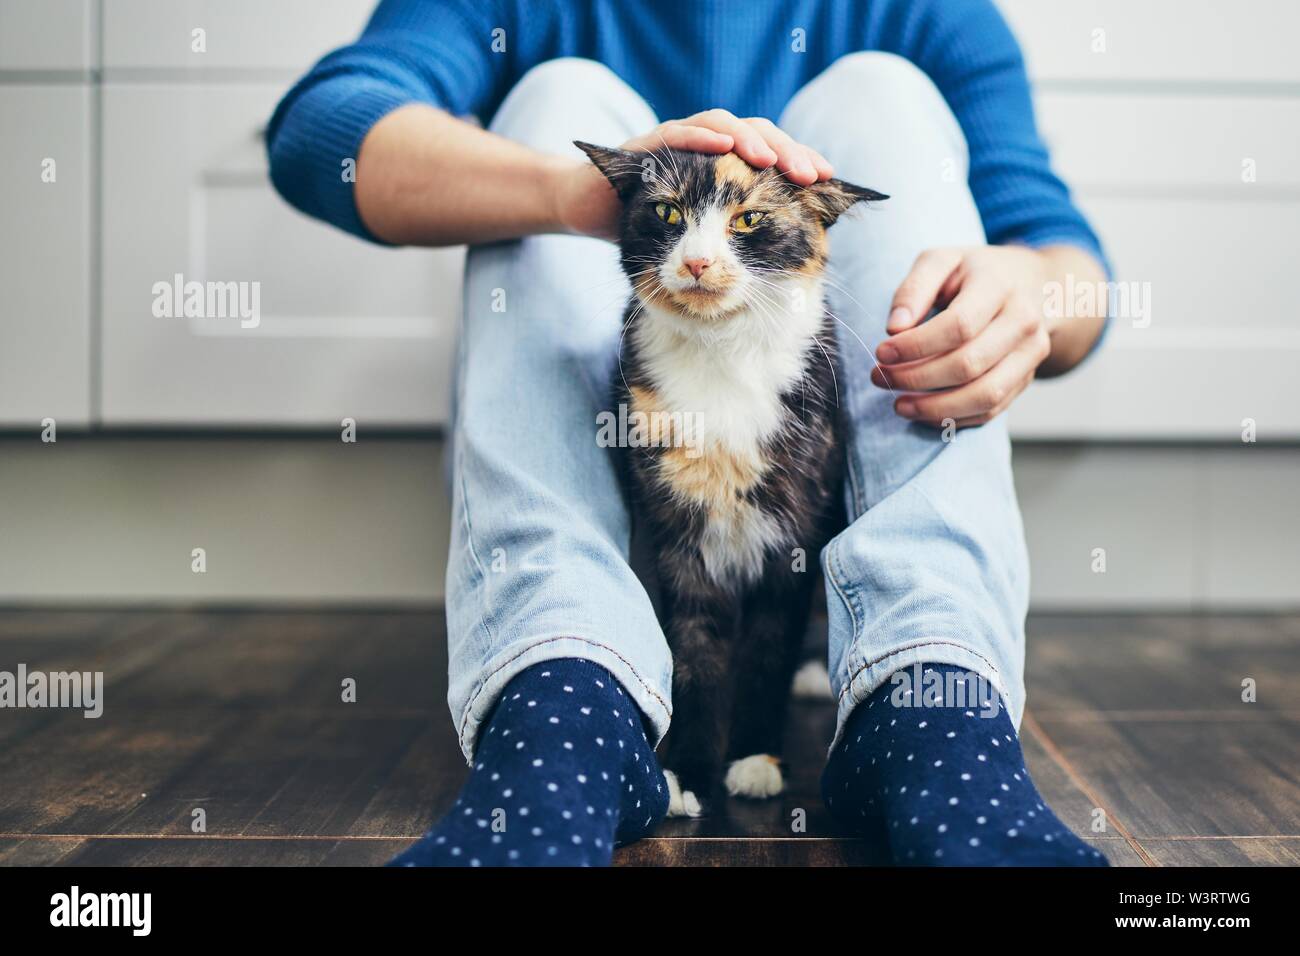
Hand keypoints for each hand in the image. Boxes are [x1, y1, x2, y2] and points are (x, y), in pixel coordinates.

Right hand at [554, 109, 833, 239]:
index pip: (770, 153)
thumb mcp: (698, 242)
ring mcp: (675, 142)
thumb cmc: (647, 227)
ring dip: (748, 140)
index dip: (799, 161)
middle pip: (755, 134)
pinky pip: (674, 134)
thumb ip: (732, 247)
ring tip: (769, 160)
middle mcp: (705, 147)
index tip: (828, 179)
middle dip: (785, 151)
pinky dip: (699, 137)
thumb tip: (790, 266)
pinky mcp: (645, 147)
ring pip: (720, 126)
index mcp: (723, 166)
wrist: (588, 210)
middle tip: (809, 173)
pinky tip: (720, 144)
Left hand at [871, 246, 1054, 427]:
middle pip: (969, 364)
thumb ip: (914, 288)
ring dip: (936, 408)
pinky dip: (955, 418)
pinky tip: (925, 413)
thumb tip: (894, 328)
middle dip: (917, 378)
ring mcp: (1031, 353)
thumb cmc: (975, 273)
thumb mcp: (942, 261)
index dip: (916, 346)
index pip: (958, 326)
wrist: (1036, 285)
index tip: (881, 353)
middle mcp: (1023, 321)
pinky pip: (992, 410)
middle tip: (881, 378)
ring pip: (985, 395)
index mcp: (999, 285)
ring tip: (899, 405)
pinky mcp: (1027, 377)